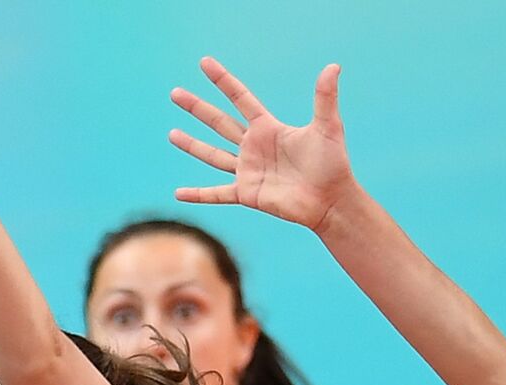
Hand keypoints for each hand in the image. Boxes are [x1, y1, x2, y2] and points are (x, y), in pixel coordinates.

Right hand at [170, 57, 359, 231]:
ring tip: (172, 134)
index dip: (223, 80)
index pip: (240, 98)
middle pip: (219, 122)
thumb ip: (324, 98)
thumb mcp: (327, 127)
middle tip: (175, 93)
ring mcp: (247, 170)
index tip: (205, 64)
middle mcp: (253, 147)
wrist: (330, 199)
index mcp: (267, 128)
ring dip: (191, 145)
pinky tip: (179, 194)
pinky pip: (216, 193)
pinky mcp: (246, 193)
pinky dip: (198, 195)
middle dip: (197, 108)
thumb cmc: (332, 163)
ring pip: (212, 155)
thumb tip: (333, 66)